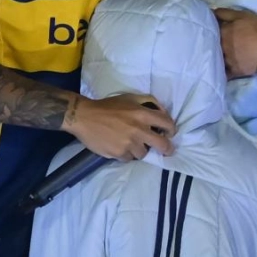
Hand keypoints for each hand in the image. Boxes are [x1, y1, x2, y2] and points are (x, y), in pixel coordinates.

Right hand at [62, 94, 176, 161]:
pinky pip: (129, 158)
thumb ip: (149, 102)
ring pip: (144, 153)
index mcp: (142, 114)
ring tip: (131, 143)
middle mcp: (139, 130)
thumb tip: (163, 112)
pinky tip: (119, 146)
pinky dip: (126, 154)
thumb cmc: (108, 106)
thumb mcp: (130, 97)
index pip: (167, 123)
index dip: (172, 130)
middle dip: (167, 149)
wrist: (85, 116)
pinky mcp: (119, 153)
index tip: (170, 134)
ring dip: (140, 150)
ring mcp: (129, 143)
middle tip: (166, 150)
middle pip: (162, 144)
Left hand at [214, 8, 256, 78]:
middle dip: (213, 44)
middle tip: (218, 43)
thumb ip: (224, 13)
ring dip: (216, 57)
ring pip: (217, 59)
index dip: (213, 31)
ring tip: (220, 56)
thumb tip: (210, 12)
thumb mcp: (242, 15)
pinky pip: (224, 74)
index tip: (214, 31)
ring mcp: (227, 60)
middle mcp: (221, 47)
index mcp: (222, 32)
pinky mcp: (234, 71)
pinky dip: (222, 72)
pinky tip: (221, 71)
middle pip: (213, 45)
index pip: (211, 31)